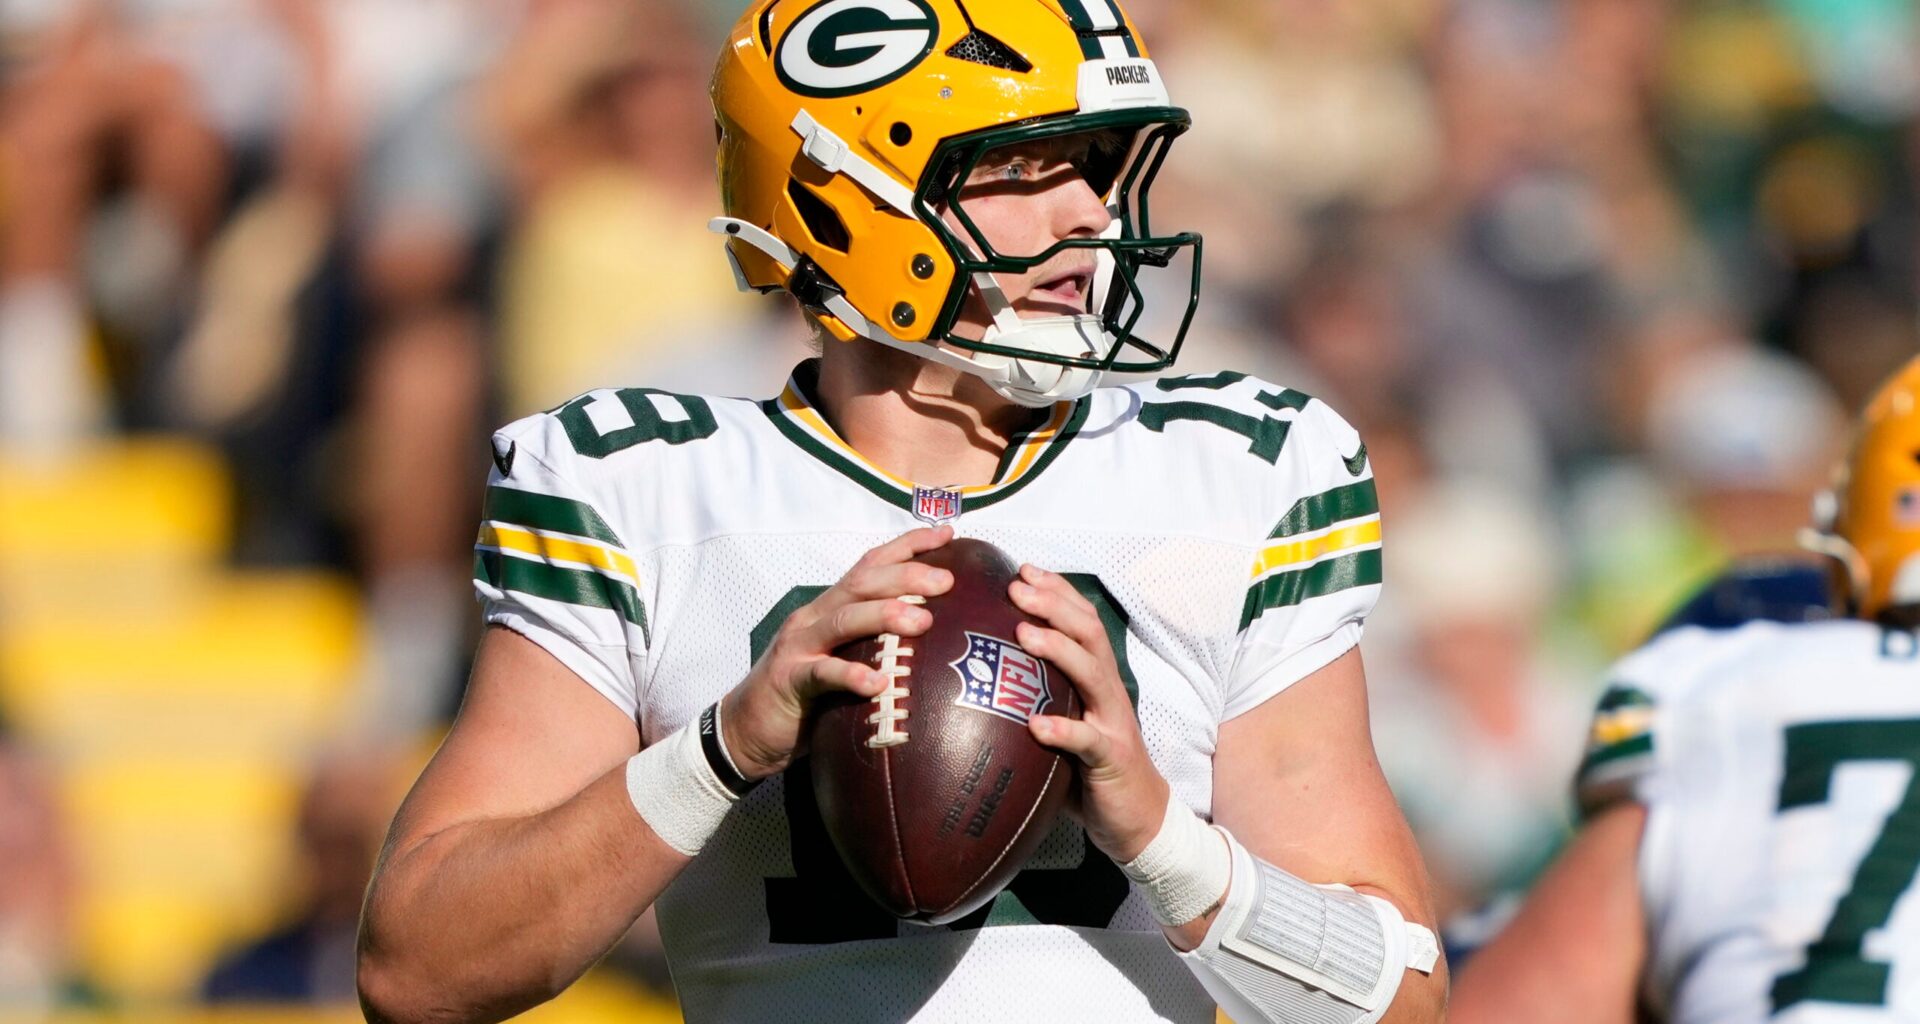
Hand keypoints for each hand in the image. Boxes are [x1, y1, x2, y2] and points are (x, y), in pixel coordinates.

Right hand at [721, 526, 953, 779]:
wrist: (745, 730)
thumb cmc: (807, 697)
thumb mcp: (843, 660)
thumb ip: (875, 646)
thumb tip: (936, 643)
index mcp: (831, 607)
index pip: (871, 565)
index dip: (908, 546)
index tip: (947, 534)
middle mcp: (815, 617)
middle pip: (862, 583)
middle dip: (906, 576)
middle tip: (947, 581)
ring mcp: (799, 646)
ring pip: (843, 619)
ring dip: (885, 615)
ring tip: (923, 620)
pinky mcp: (789, 680)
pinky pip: (822, 674)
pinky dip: (851, 675)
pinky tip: (877, 683)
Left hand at [1009, 564, 1169, 862]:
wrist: (1139, 819)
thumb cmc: (1089, 769)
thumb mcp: (1063, 723)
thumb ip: (1034, 699)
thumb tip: (976, 679)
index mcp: (1095, 679)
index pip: (1082, 621)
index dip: (1057, 592)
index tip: (1023, 569)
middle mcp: (1107, 692)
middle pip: (1088, 634)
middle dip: (1054, 605)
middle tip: (1016, 587)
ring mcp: (1112, 723)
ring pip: (1092, 674)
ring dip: (1058, 650)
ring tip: (1024, 634)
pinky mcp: (1111, 758)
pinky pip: (1088, 741)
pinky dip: (1063, 730)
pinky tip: (1037, 725)